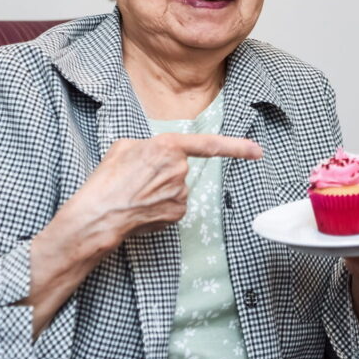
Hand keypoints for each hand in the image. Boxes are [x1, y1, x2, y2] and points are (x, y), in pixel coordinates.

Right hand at [66, 133, 261, 244]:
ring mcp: (180, 193)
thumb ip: (149, 146)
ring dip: (159, 190)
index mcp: (168, 147)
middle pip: (179, 168)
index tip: (258, 151)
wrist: (100, 213)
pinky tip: (142, 207)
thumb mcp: (124, 147)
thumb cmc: (108, 179)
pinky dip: (160, 206)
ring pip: (176, 187)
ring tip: (135, 194)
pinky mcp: (177, 213)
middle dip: (162, 173)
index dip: (237, 147)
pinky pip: (173, 205)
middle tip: (136, 179)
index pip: (209, 145)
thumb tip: (157, 156)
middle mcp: (180, 169)